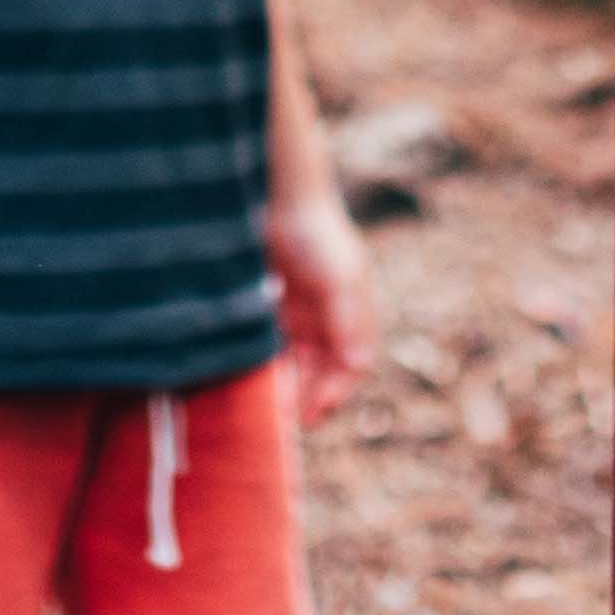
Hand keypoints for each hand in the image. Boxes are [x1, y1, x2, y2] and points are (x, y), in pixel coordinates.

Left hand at [260, 185, 374, 429]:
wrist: (279, 193)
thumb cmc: (315, 233)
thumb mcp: (337, 278)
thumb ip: (347, 322)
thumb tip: (358, 368)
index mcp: (354, 312)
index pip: (351, 365)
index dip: (335, 392)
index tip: (312, 414)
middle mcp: (331, 315)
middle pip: (325, 369)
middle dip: (311, 395)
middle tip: (288, 421)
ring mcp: (303, 311)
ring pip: (300, 362)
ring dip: (292, 385)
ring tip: (272, 409)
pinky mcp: (277, 304)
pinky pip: (276, 345)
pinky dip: (271, 364)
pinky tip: (256, 379)